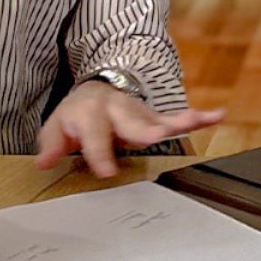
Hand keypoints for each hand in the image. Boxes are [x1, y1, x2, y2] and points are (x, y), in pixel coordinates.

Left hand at [35, 80, 225, 177]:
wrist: (96, 89)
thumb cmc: (78, 114)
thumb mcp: (57, 126)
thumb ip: (52, 145)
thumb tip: (44, 163)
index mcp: (90, 112)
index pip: (95, 134)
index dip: (100, 152)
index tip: (107, 171)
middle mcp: (118, 109)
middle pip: (132, 121)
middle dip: (144, 130)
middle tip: (155, 138)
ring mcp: (139, 112)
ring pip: (160, 117)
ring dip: (178, 120)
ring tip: (194, 121)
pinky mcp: (155, 116)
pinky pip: (178, 117)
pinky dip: (198, 117)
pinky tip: (216, 116)